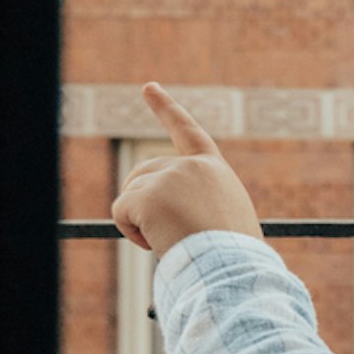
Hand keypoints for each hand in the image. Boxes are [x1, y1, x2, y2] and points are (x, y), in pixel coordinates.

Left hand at [111, 84, 261, 262]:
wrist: (231, 267)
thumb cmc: (232, 254)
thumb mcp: (225, 217)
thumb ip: (199, 201)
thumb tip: (166, 216)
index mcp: (213, 169)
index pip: (187, 131)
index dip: (166, 108)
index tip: (147, 87)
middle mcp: (190, 165)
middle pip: (143, 173)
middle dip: (140, 199)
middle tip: (163, 232)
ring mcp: (168, 177)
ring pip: (131, 194)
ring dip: (140, 221)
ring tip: (171, 240)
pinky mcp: (148, 195)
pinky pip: (121, 211)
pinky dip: (129, 230)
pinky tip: (155, 244)